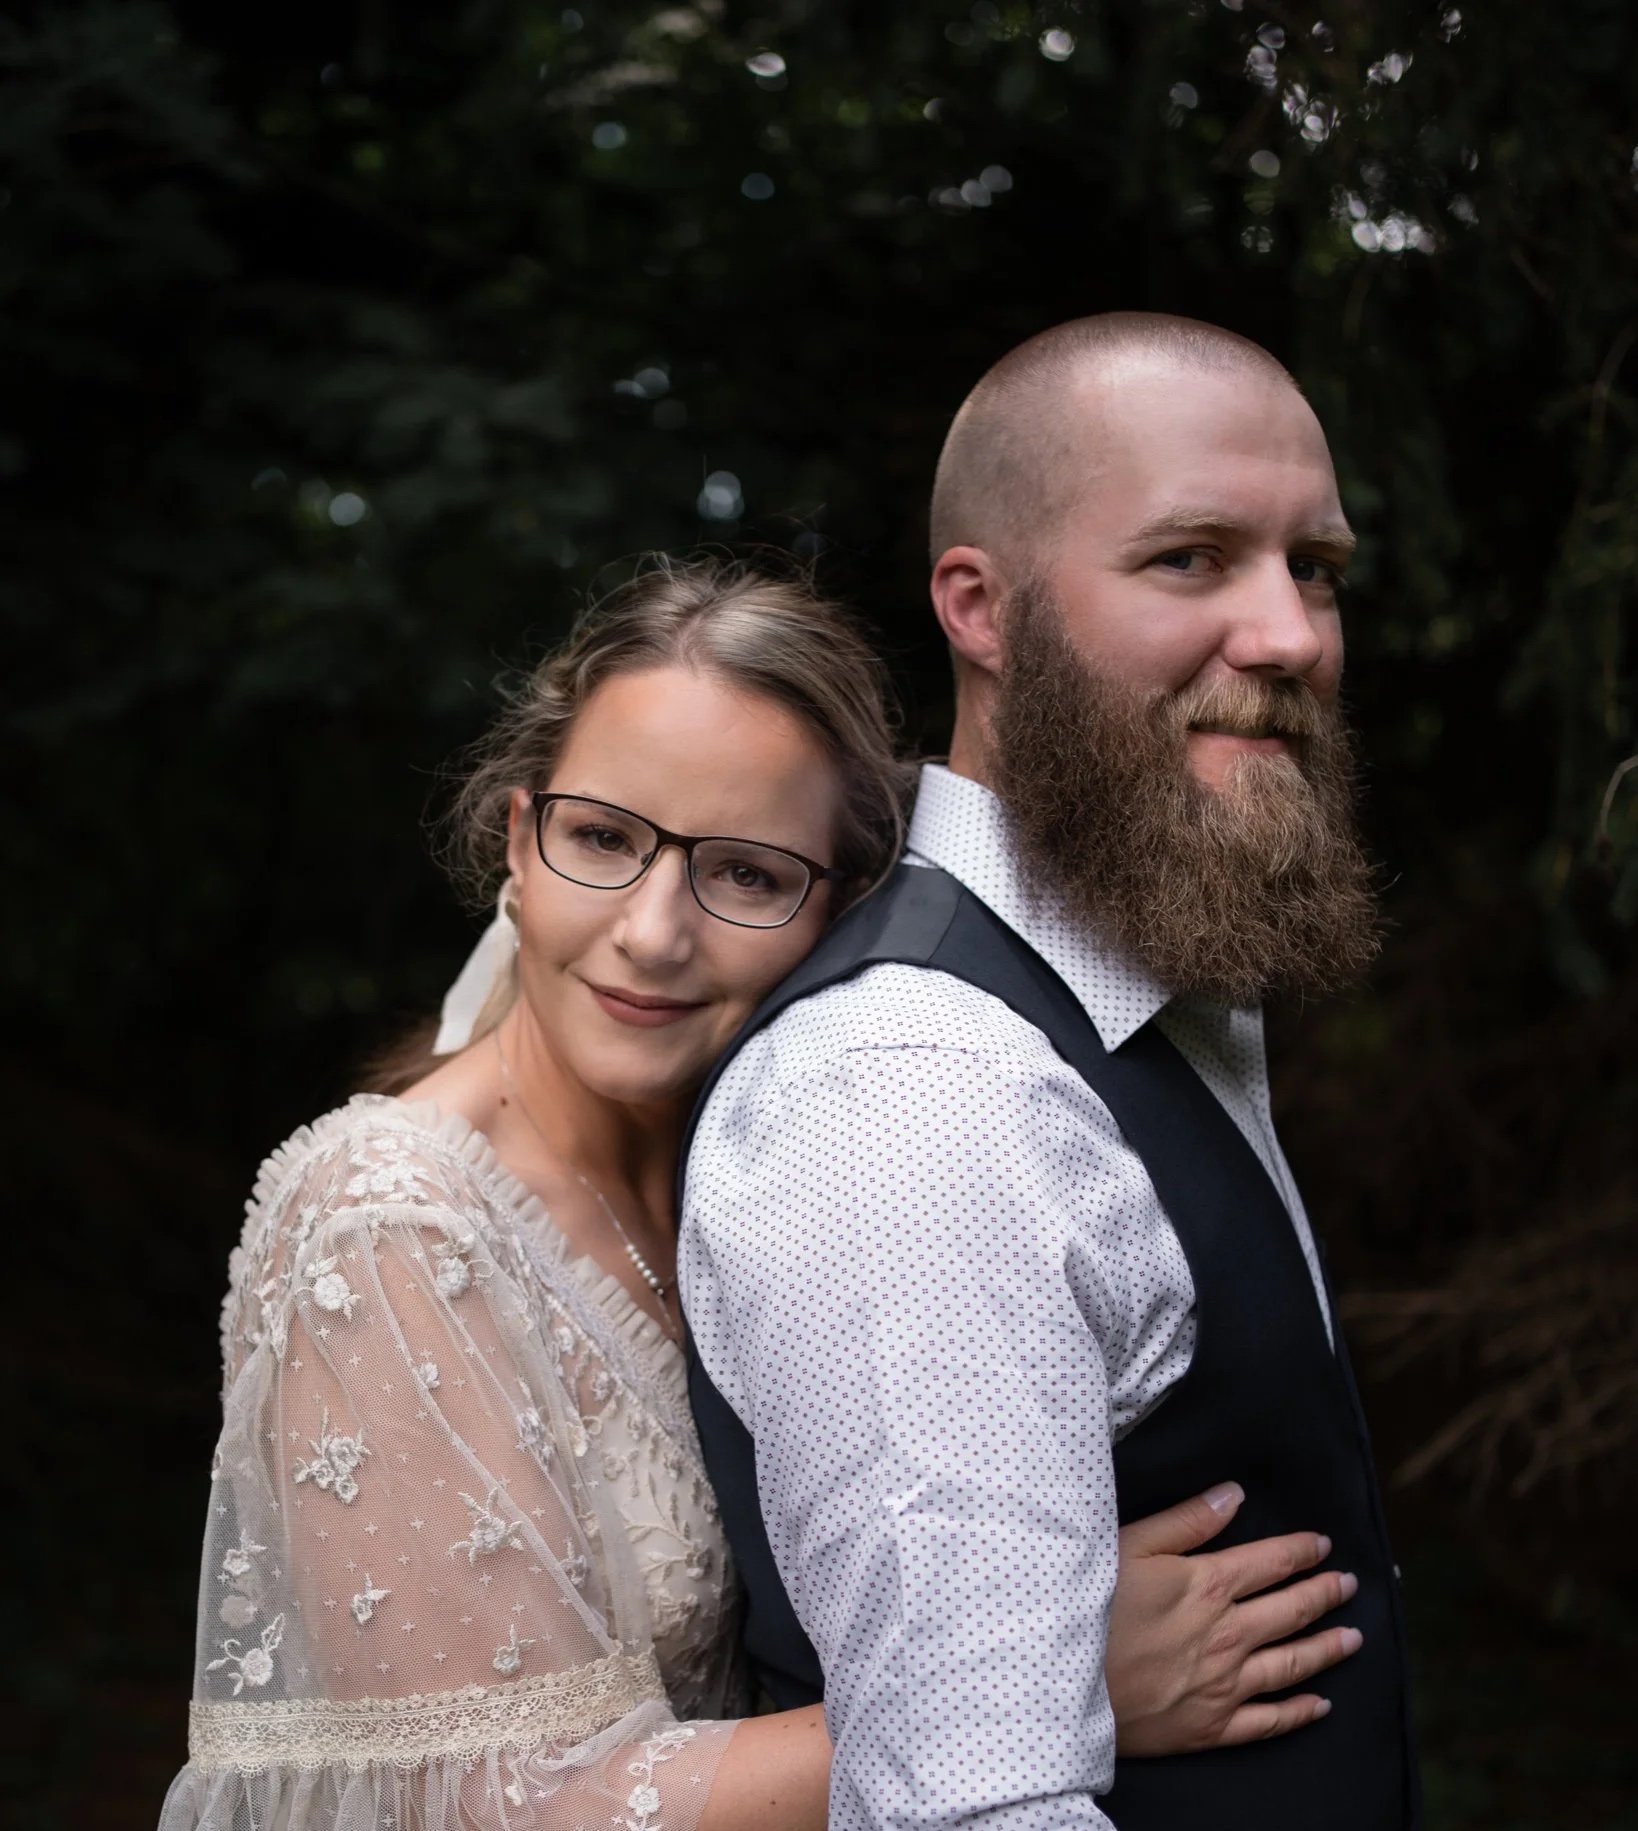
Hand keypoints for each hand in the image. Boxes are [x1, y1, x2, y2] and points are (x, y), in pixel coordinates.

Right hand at [1106, 1482, 1362, 1755]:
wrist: (1064, 1682)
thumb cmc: (1091, 1606)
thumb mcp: (1130, 1545)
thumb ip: (1187, 1521)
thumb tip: (1233, 1494)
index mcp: (1210, 1585)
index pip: (1272, 1562)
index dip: (1302, 1552)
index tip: (1323, 1546)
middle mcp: (1230, 1635)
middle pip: (1292, 1611)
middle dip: (1325, 1594)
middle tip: (1349, 1585)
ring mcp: (1226, 1686)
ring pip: (1293, 1665)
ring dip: (1328, 1649)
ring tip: (1354, 1638)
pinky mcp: (1213, 1728)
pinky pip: (1270, 1722)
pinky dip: (1301, 1713)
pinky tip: (1320, 1706)